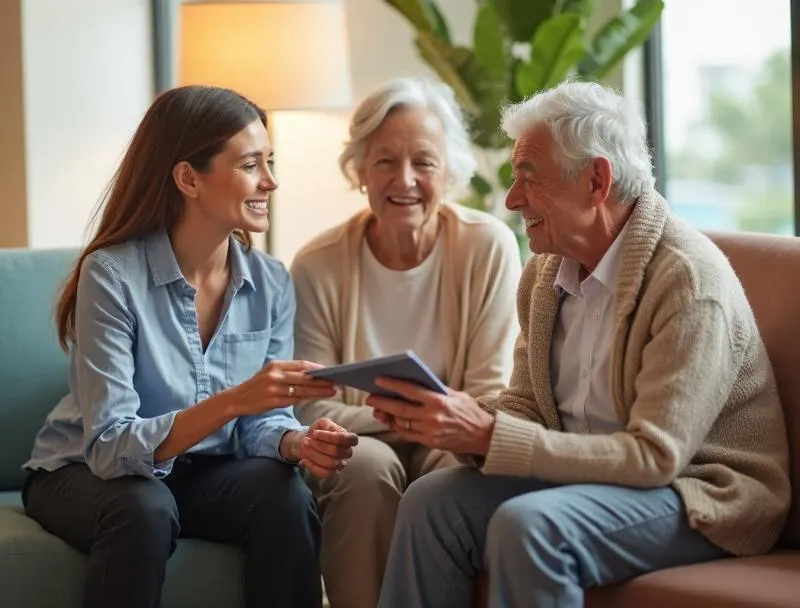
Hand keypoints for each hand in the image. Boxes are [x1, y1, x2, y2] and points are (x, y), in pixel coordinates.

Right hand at [231, 360, 335, 415]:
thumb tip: (314, 373)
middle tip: (337, 382)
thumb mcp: (271, 373)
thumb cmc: (259, 386)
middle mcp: (275, 375)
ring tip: (333, 391)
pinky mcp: (273, 401)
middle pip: (305, 377)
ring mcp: (273, 389)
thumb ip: (289, 372)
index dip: (318, 369)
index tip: (332, 371)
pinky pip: (295, 400)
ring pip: (302, 390)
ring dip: (319, 391)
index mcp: (275, 365)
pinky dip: (308, 398)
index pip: (302, 365)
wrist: (237, 399)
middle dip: (323, 380)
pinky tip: (317, 398)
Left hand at [287, 418, 358, 478]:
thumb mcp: (323, 423)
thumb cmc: (318, 432)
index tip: (315, 433)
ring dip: (313, 454)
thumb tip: (330, 431)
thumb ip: (328, 425)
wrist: (307, 442)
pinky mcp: (330, 473)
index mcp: (348, 438)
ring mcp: (339, 464)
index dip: (333, 437)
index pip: (351, 439)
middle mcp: (346, 452)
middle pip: (337, 451)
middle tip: (306, 440)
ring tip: (304, 447)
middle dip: (318, 445)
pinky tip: (304, 458)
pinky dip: (312, 465)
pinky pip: (324, 473)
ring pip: (330, 463)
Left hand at [366, 378, 494, 454]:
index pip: (410, 391)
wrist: (484, 436)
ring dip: (387, 416)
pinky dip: (397, 427)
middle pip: (400, 408)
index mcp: (439, 401)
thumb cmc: (470, 411)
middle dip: (382, 402)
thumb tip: (415, 382)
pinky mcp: (430, 442)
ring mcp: (431, 431)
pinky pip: (408, 434)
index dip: (392, 385)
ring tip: (377, 409)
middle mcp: (433, 417)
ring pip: (402, 423)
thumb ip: (436, 390)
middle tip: (370, 397)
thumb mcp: (456, 395)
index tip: (379, 380)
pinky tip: (390, 421)